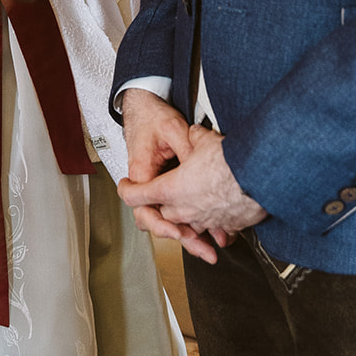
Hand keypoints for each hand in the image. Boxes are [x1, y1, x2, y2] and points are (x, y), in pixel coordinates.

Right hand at [117, 88, 221, 260]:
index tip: (177, 231)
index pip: (142, 206)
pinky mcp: (167, 186)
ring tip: (211, 247)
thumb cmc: (152, 116)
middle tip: (203, 249)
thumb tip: (203, 167)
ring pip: (168, 219)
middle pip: (157, 221)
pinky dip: (193, 222)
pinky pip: (177, 209)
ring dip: (189, 235)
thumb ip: (188, 150)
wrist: (143, 107)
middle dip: (181, 238)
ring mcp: (156, 186)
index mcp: (142, 171)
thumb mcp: (173, 129)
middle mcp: (147, 183)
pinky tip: (214, 230)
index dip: (159, 222)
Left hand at [120, 120, 265, 263]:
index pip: (136, 196)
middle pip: (162, 212)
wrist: (262, 177)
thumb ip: (192, 138)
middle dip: (162, 202)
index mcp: (171, 189)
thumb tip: (193, 133)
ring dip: (188, 212)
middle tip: (165, 191)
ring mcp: (205, 220)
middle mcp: (185, 209)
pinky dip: (213, 220)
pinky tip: (218, 210)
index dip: (127, 190)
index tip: (126, 186)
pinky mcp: (227, 226)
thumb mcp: (202, 139)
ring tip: (196, 199)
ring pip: (188, 223)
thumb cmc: (231, 162)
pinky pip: (214, 227)